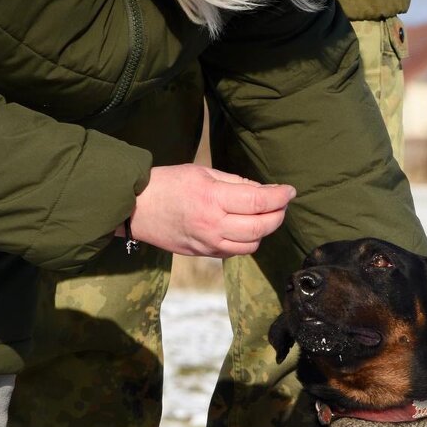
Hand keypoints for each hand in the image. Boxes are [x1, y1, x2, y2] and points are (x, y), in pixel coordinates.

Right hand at [125, 165, 295, 256]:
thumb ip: (234, 182)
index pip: (257, 201)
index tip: (290, 191)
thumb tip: (261, 190)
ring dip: (264, 230)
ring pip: (251, 244)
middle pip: (260, 227)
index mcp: (212, 199)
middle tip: (282, 204)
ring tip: (265, 216)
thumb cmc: (167, 184)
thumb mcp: (201, 172)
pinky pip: (235, 252)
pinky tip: (245, 228)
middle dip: (277, 215)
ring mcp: (209, 243)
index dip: (279, 197)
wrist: (136, 209)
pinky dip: (247, 241)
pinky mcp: (204, 253)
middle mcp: (213, 225)